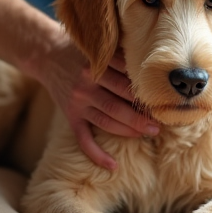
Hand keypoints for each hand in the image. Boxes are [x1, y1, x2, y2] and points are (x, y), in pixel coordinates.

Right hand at [40, 45, 158, 170]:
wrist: (48, 55)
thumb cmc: (84, 51)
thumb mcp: (102, 46)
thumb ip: (123, 54)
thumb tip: (156, 68)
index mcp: (97, 63)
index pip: (126, 80)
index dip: (145, 92)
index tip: (163, 100)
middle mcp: (86, 82)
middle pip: (119, 102)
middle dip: (142, 114)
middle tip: (161, 122)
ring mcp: (77, 101)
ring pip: (107, 120)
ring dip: (129, 129)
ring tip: (149, 133)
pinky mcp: (70, 115)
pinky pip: (83, 139)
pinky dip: (97, 154)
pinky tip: (113, 166)